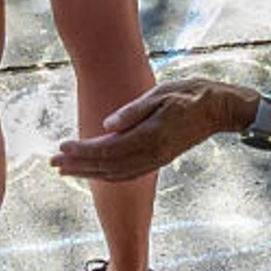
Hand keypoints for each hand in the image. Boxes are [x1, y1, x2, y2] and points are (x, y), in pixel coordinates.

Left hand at [52, 76, 258, 182]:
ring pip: (116, 174)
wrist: (218, 109)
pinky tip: (94, 172)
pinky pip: (128, 174)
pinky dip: (107, 176)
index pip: (108, 150)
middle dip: (78, 165)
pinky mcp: (158, 160)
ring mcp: (156, 160)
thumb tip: (106, 126)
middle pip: (108, 166)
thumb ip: (134, 111)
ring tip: (65, 169)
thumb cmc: (189, 94)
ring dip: (89, 173)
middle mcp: (152, 154)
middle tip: (53, 163)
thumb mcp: (161, 94)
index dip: (83, 151)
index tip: (61, 147)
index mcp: (150, 136)